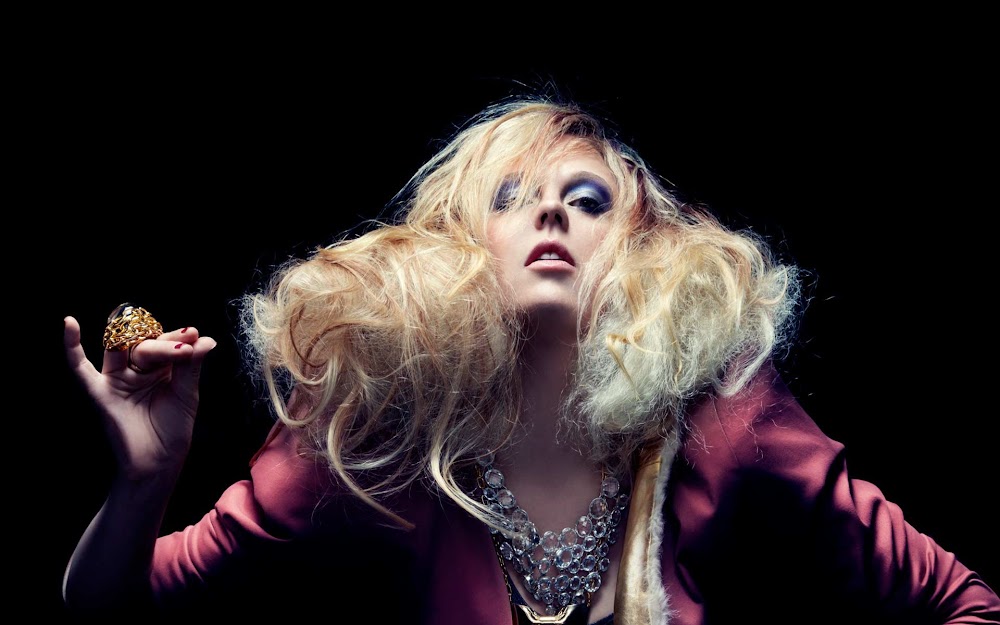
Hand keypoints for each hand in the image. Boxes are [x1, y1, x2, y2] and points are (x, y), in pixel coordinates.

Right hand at [63, 315, 216, 479]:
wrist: (157, 463)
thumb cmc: (172, 430)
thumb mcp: (187, 394)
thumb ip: (191, 366)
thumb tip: (206, 339)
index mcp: (159, 366)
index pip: (165, 342)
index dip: (179, 338)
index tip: (195, 335)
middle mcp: (136, 368)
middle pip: (144, 344)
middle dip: (165, 346)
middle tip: (185, 350)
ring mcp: (117, 378)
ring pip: (121, 349)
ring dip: (139, 343)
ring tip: (167, 348)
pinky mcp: (99, 392)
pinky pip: (80, 368)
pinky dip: (71, 346)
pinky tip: (69, 323)